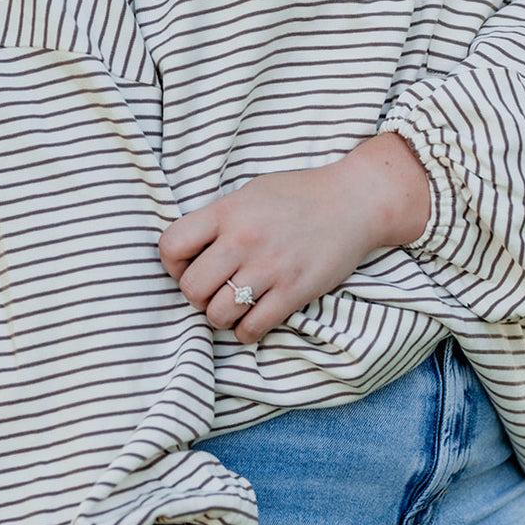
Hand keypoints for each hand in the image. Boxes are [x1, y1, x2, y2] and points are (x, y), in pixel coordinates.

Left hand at [159, 132, 429, 343]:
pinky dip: (246, 331)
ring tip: (234, 306)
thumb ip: (219, 220)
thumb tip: (191, 252)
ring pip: (217, 314)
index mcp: (227, 211)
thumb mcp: (250, 193)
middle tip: (214, 290)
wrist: (354, 201)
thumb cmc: (299, 195)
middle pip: (191, 288)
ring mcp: (269, 267)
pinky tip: (254, 319)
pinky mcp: (294, 291)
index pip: (171, 246)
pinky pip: (252, 328)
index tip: (189, 266)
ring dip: (221, 317)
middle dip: (197, 296)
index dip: (173, 264)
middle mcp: (243, 239)